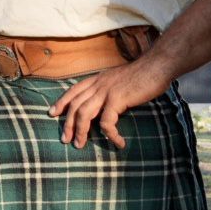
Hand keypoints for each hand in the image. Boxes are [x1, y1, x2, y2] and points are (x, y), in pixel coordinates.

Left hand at [50, 59, 172, 148]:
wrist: (157, 65)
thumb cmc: (144, 74)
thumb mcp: (120, 79)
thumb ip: (110, 88)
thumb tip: (107, 104)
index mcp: (98, 78)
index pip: (73, 90)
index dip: (61, 102)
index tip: (52, 113)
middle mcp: (98, 84)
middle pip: (74, 105)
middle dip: (67, 123)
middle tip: (65, 139)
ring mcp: (106, 91)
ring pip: (84, 114)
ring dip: (80, 131)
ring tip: (79, 144)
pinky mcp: (117, 99)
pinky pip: (106, 122)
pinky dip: (110, 135)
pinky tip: (118, 143)